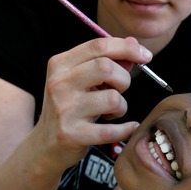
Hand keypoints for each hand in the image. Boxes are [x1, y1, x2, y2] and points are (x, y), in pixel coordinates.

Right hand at [34, 36, 151, 170]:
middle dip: (123, 79)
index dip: (127, 48)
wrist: (45, 145)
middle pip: (106, 67)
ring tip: (113, 112)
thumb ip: (106, 61)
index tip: (145, 56)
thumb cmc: (71, 107)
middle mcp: (59, 84)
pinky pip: (111, 130)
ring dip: (122, 106)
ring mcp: (64, 110)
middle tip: (120, 90)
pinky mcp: (71, 134)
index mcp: (60, 64)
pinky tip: (129, 127)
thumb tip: (134, 45)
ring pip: (113, 98)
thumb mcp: (80, 80)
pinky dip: (126, 129)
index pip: (98, 46)